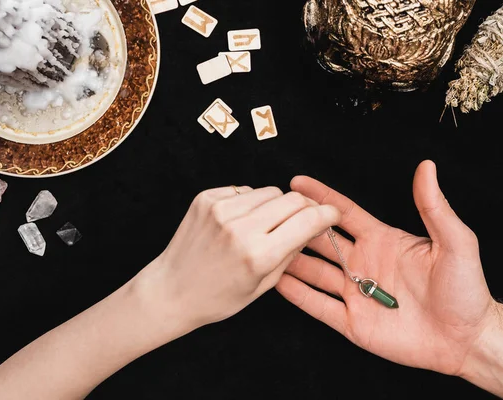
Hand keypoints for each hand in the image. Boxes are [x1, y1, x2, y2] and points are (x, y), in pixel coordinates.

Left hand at [136, 185, 340, 337]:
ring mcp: (220, 209)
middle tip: (304, 218)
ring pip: (269, 191)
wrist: (170, 290)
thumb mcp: (263, 285)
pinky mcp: (206, 199)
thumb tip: (313, 225)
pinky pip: (243, 190)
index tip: (332, 214)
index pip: (307, 219)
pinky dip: (249, 202)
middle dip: (305, 207)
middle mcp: (240, 227)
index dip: (326, 214)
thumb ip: (291, 252)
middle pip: (292, 199)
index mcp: (258, 254)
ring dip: (275, 205)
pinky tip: (240, 221)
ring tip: (265, 225)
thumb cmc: (217, 297)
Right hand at [277, 160, 495, 375]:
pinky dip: (297, 295)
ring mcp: (355, 293)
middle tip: (273, 215)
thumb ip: (434, 207)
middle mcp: (363, 264)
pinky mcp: (353, 323)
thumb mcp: (455, 243)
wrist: (466, 339)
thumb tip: (427, 167)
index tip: (297, 182)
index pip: (343, 213)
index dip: (321, 196)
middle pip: (321, 240)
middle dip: (298, 227)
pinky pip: (318, 306)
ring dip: (291, 260)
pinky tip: (276, 282)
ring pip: (314, 272)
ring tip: (266, 247)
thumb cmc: (466, 289)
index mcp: (382, 241)